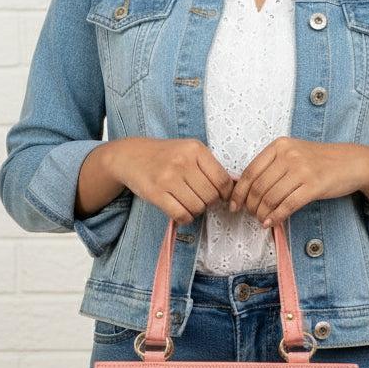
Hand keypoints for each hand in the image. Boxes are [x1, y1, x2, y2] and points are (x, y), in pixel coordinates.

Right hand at [93, 137, 233, 225]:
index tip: (222, 197)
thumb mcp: (190, 150)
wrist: (132, 156)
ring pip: (198, 207)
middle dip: (209, 202)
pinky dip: (186, 217)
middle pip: (211, 196)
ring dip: (197, 210)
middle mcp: (182, 162)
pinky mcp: (156, 193)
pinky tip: (182, 210)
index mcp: (195, 149)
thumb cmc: (166, 155)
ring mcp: (168, 177)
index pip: (222, 179)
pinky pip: (181, 215)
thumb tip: (236, 185)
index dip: (226, 193)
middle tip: (201, 198)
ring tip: (189, 202)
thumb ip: (211, 166)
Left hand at [229, 138, 368, 228]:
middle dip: (251, 205)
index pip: (249, 171)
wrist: (351, 162)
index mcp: (279, 145)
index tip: (234, 205)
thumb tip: (245, 189)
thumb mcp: (293, 153)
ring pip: (270, 198)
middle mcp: (289, 155)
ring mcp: (302, 170)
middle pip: (258, 187)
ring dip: (262, 213)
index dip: (239, 192)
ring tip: (262, 219)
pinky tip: (271, 223)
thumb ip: (271, 166)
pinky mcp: (314, 186)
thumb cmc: (319, 160)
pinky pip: (287, 205)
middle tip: (251, 214)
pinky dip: (276, 217)